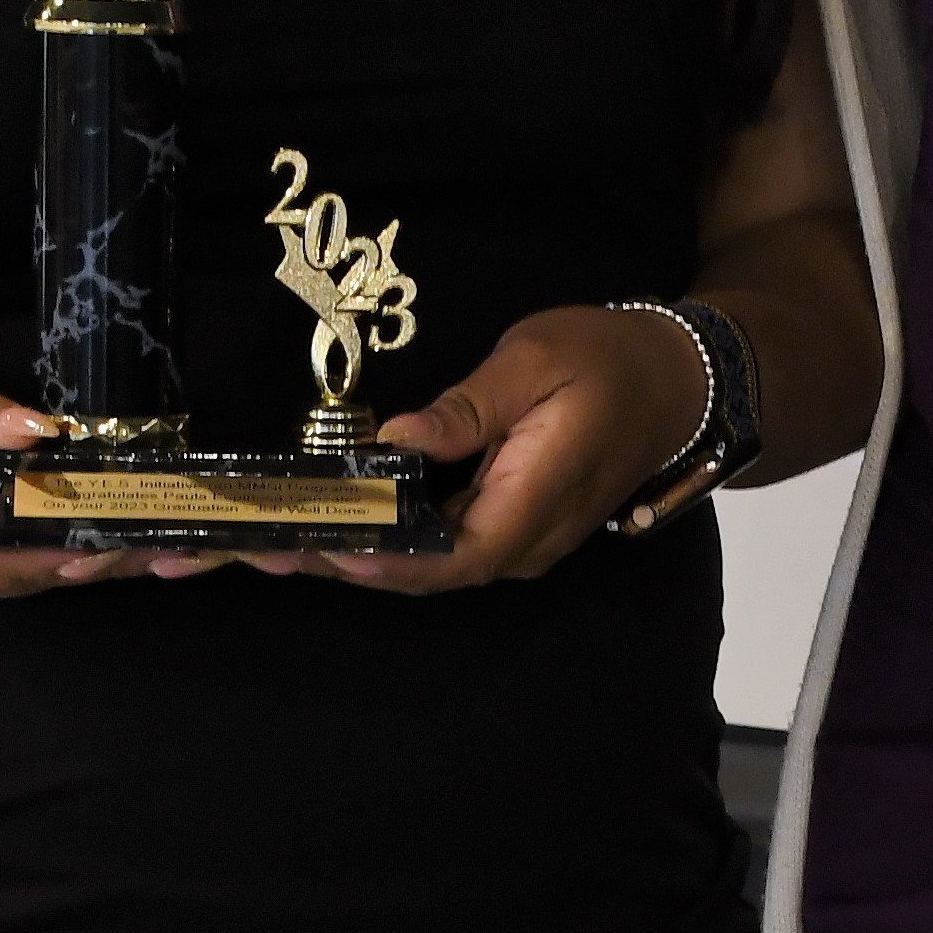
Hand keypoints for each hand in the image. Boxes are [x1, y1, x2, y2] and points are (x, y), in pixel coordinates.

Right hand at [0, 332, 167, 609]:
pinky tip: (107, 534)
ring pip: (6, 582)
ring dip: (75, 562)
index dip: (42, 560)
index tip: (107, 542)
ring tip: (151, 539)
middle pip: (1, 582)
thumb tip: (38, 432)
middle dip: (80, 562)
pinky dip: (50, 553)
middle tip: (158, 539)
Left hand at [267, 302, 713, 597]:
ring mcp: (514, 539)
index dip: (379, 560)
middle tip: (258, 544)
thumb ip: (466, 408)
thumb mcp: (534, 362)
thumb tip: (399, 436)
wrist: (674, 382)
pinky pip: (435, 544)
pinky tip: (328, 519)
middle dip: (337, 562)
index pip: (447, 558)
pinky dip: (378, 536)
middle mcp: (520, 542)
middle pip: (420, 572)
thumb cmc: (607, 360)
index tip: (317, 546)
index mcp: (531, 507)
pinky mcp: (505, 524)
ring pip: (422, 564)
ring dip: (348, 553)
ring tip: (270, 539)